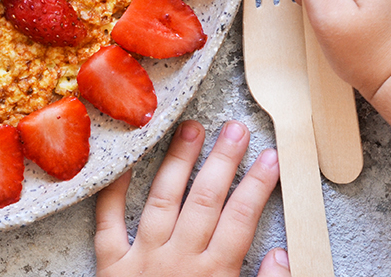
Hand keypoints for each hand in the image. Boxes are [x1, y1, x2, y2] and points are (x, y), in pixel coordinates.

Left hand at [94, 120, 286, 276]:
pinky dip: (114, 189)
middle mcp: (177, 262)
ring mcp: (141, 260)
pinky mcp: (110, 265)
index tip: (271, 155)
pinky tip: (125, 161)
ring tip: (190, 128)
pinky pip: (108, 220)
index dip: (258, 185)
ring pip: (162, 200)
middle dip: (222, 161)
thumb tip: (282, 254)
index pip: (241, 220)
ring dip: (178, 161)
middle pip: (205, 201)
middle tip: (235, 127)